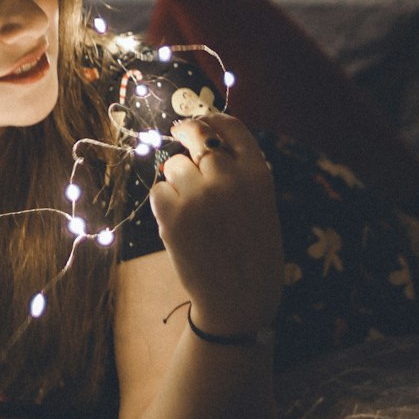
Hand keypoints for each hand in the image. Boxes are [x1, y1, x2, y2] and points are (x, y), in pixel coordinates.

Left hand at [149, 111, 282, 339]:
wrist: (240, 300)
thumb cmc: (250, 251)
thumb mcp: (259, 204)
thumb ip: (237, 172)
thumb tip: (202, 138)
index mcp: (258, 174)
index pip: (231, 127)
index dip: (210, 119)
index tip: (198, 120)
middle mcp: (230, 178)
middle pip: (197, 138)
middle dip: (185, 139)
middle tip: (178, 137)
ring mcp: (200, 195)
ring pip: (174, 166)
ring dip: (178, 181)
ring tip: (194, 212)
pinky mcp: (173, 214)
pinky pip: (159, 191)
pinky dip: (164, 204)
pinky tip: (180, 224)